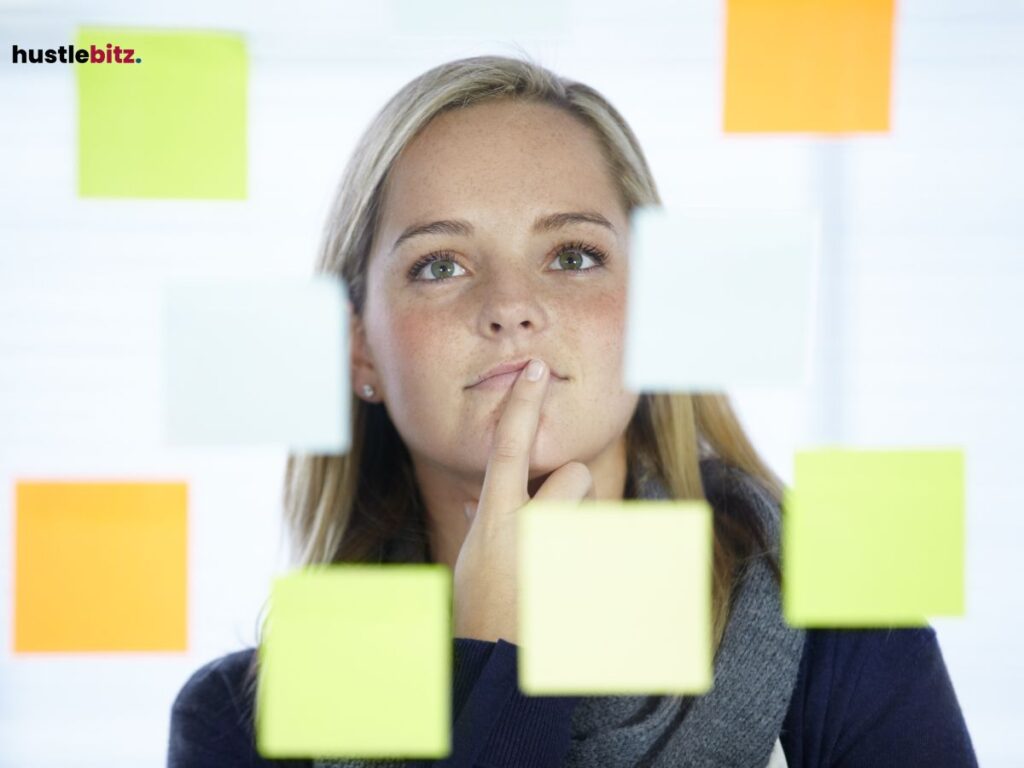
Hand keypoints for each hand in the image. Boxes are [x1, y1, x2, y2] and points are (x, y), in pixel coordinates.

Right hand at [452, 358, 594, 643]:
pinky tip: (570, 586)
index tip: (537, 368)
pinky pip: (599, 544)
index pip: (510, 444)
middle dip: (567, 493)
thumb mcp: (472, 555)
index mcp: (498, 516)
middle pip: (576, 475)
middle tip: (548, 527)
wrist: (502, 658)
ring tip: (556, 565)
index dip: (523, 403)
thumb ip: (485, 520)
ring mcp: (566, 548)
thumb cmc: (479, 606)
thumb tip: (479, 500)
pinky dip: (588, 560)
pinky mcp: (590, 568)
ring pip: (591, 511)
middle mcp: (534, 524)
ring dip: (578, 528)